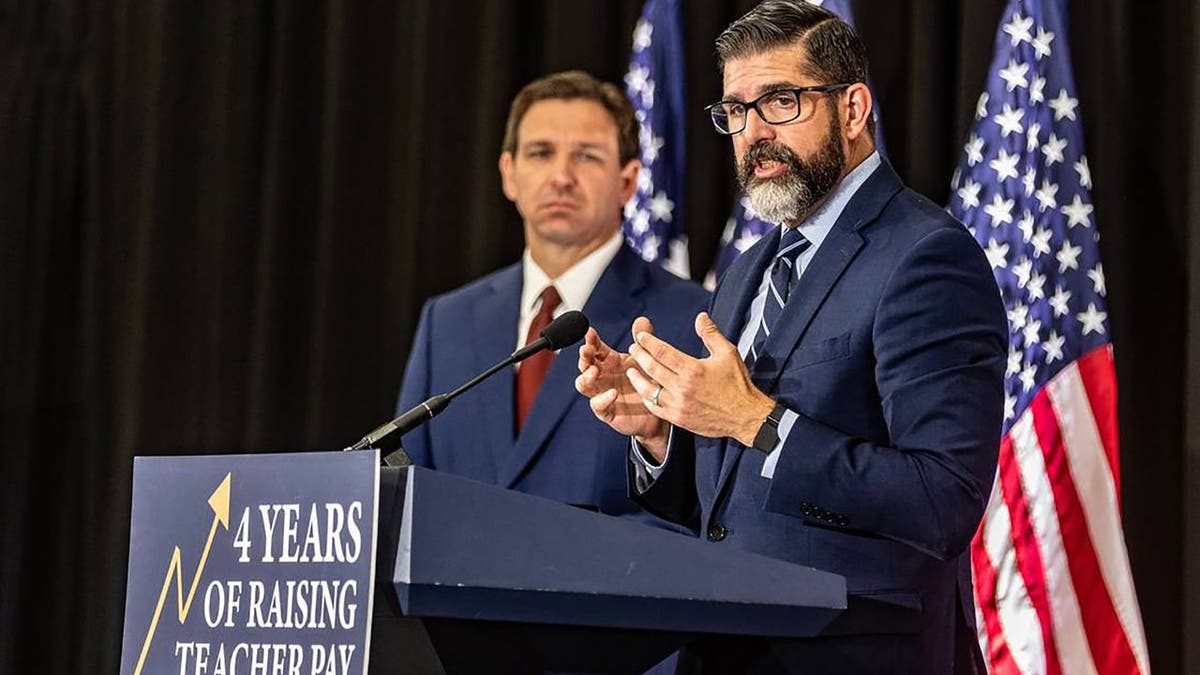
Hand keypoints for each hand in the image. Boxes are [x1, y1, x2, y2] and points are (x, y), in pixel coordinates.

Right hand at [575, 319, 670, 453]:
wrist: (659, 411)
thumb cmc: (650, 383)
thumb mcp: (648, 360)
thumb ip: (643, 342)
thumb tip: (642, 320)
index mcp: (609, 361)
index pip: (595, 347)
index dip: (591, 340)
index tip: (590, 332)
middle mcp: (602, 376)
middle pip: (585, 364)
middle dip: (584, 356)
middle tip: (587, 349)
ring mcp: (601, 393)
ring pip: (583, 384)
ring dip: (586, 376)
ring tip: (594, 370)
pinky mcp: (606, 412)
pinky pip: (598, 405)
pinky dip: (603, 399)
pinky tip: (613, 392)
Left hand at [627, 312, 775, 446]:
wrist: (745, 416)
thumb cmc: (737, 384)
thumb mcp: (728, 353)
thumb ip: (710, 334)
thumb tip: (700, 316)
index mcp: (693, 370)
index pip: (662, 352)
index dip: (648, 342)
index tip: (641, 336)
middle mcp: (683, 388)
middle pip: (652, 368)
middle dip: (640, 356)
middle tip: (633, 348)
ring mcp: (679, 405)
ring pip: (649, 390)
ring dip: (637, 378)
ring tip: (631, 370)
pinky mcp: (679, 418)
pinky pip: (655, 408)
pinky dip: (648, 398)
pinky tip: (645, 391)